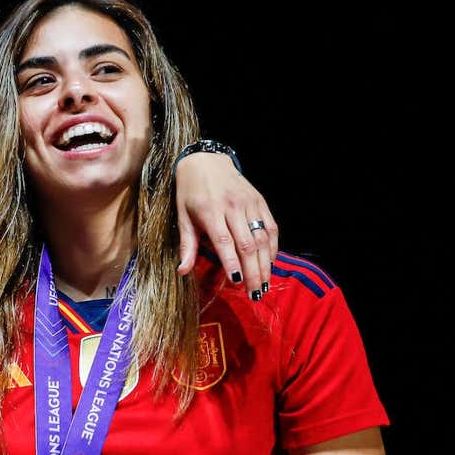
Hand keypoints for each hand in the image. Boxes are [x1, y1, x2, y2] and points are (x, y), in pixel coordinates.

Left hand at [175, 152, 278, 299]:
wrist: (206, 161)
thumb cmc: (190, 192)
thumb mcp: (183, 217)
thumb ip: (187, 245)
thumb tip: (182, 271)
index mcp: (210, 211)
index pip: (224, 242)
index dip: (232, 263)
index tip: (236, 282)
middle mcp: (233, 207)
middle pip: (247, 244)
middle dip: (252, 271)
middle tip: (255, 293)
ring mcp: (249, 203)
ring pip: (262, 238)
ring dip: (265, 264)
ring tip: (264, 284)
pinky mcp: (260, 201)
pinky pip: (270, 227)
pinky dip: (272, 247)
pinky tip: (270, 264)